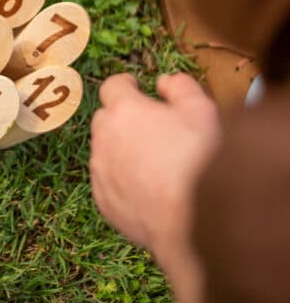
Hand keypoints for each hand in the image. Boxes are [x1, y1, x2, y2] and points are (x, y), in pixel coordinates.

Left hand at [90, 73, 219, 257]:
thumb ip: (181, 87)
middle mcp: (104, 140)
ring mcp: (101, 174)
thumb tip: (165, 82)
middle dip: (123, 118)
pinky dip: (122, 181)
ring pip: (104, 153)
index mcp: (123, 111)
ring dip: (122, 151)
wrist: (193, 220)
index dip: (125, 85)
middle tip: (151, 127)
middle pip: (105, 119)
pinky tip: (149, 189)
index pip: (112, 86)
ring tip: (155, 162)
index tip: (136, 89)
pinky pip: (108, 184)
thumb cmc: (199, 160)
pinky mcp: (104, 203)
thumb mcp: (201, 110)